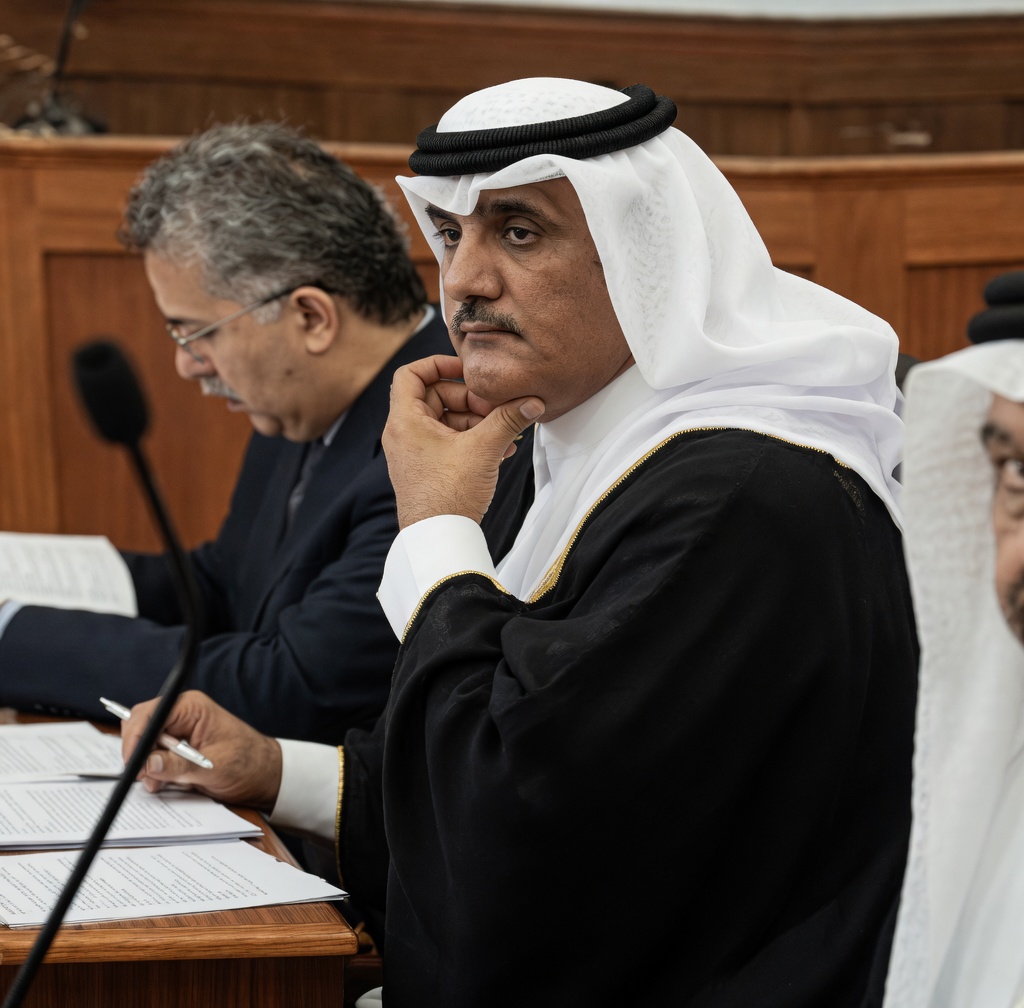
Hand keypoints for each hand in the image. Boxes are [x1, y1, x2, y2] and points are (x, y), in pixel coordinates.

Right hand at [121, 690, 281, 810]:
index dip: (135, 737)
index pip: (150, 714)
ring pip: (144, 746)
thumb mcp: (214, 767)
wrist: (264, 775)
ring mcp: (178, 732)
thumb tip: (148, 764)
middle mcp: (181, 716)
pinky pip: (153, 758)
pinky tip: (166, 783)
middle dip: (139, 755)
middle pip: (141, 728)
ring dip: (147, 767)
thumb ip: (179, 766)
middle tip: (146, 778)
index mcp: (192, 707)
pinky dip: (154, 773)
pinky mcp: (177, 749)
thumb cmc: (248, 764)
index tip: (131, 763)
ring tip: (161, 784)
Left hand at [382, 354, 543, 528]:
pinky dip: (472, 440)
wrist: (439, 539)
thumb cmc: (448, 494)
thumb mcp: (483, 449)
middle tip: (495, 409)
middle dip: (470, 400)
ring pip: (447, 421)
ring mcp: (415, 453)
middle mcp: (404, 434)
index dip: (439, 364)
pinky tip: (502, 449)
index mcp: (405, 421)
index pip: (411, 374)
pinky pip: (449, 443)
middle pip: (436, 397)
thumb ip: (508, 419)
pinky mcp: (427, 469)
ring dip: (477, 422)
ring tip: (505, 432)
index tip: (468, 370)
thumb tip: (533, 402)